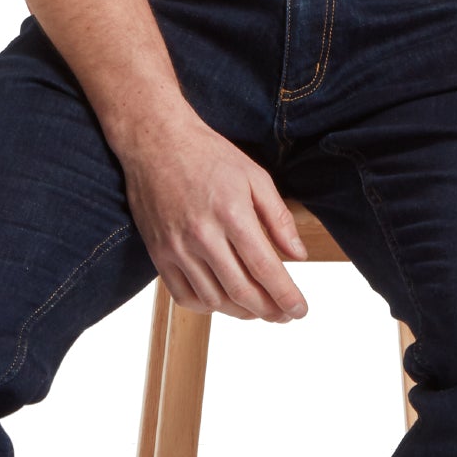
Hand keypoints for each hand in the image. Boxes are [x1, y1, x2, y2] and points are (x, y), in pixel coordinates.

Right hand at [118, 115, 310, 321]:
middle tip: (285, 315)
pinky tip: (224, 302)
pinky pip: (184, 296)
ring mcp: (177, 247)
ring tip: (259, 310)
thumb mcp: (255, 176)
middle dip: (269, 310)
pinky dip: (208, 307)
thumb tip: (299, 256)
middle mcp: (202, 235)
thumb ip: (279, 218)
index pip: (266, 268)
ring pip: (214, 300)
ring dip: (241, 312)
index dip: (286, 296)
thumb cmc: (208, 155)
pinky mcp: (158, 253)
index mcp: (232, 213)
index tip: (300, 310)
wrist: (155, 141)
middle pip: (242, 291)